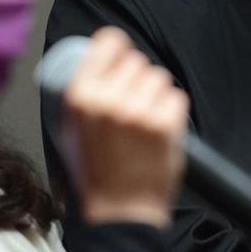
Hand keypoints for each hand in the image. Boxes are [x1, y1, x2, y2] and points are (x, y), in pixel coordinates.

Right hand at [63, 27, 189, 228]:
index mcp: (81, 96)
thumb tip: (99, 52)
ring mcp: (138, 111)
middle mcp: (108, 99)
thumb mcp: (74, 124)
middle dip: (137, 79)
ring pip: (159, 77)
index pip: (109, 42)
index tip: (122, 58)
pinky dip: (172, 110)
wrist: (120, 209)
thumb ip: (86, 89)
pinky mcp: (165, 123)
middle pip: (137, 60)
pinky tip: (159, 130)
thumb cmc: (98, 168)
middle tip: (131, 106)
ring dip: (156, 94)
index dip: (119, 48)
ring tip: (145, 120)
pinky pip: (176, 96)